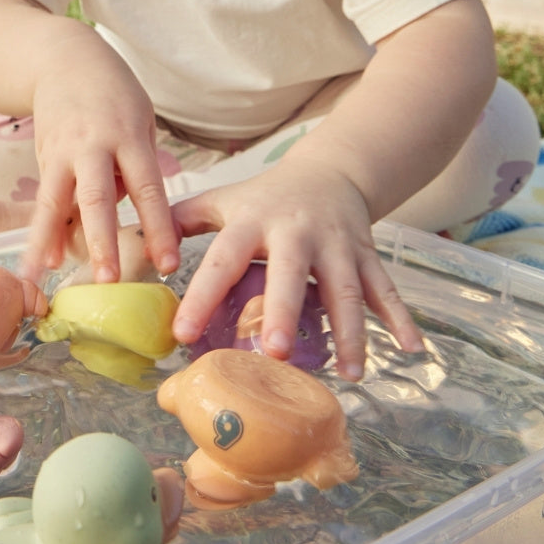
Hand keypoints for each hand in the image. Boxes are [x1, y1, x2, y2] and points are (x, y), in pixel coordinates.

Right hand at [21, 34, 179, 283]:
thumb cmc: (114, 94)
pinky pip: (44, 199)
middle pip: (98, 197)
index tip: (168, 264)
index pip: (149, 189)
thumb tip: (126, 213)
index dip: (158, 228)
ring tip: (44, 276)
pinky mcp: (42, 156)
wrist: (64, 59)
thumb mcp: (141, 119)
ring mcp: (62, 151)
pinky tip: (40, 261)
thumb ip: (137, 166)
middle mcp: (93, 145)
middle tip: (109, 279)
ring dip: (52, 241)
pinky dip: (42, 231)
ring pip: (55, 201)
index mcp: (129, 136)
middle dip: (103, 240)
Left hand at [169, 156, 424, 380]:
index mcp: (252, 222)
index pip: (221, 259)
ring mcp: (337, 244)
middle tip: (276, 353)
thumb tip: (132, 245)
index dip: (202, 295)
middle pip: (290, 275)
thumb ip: (179, 221)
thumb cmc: (264, 196)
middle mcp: (296, 233)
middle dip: (284, 313)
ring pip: (346, 289)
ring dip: (351, 330)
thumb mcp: (220, 200)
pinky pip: (386, 288)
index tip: (183, 334)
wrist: (329, 171)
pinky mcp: (367, 254)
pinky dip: (400, 318)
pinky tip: (411, 350)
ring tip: (350, 372)